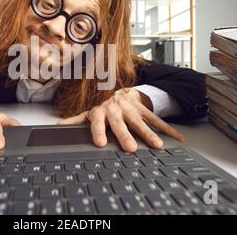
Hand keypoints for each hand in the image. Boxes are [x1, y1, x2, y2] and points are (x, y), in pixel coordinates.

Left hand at [58, 88, 184, 151]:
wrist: (120, 87)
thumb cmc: (103, 103)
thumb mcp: (89, 109)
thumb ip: (75, 119)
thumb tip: (58, 128)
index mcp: (101, 112)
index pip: (98, 122)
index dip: (98, 132)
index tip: (101, 143)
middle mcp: (116, 110)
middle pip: (121, 124)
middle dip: (126, 136)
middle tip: (131, 149)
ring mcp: (132, 110)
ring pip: (141, 122)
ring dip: (150, 134)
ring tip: (157, 146)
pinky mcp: (144, 109)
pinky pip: (157, 119)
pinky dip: (168, 129)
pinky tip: (178, 139)